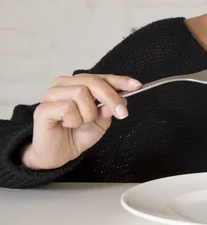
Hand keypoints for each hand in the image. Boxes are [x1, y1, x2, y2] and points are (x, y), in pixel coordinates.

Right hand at [21, 73, 141, 169]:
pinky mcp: (43, 108)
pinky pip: (67, 108)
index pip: (102, 77)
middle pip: (93, 82)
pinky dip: (74, 120)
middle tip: (121, 113)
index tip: (137, 86)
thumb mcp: (101, 122)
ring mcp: (51, 94)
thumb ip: (109, 109)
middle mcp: (64, 84)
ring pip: (81, 93)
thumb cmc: (77, 134)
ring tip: (81, 123)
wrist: (58, 155)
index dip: (120, 81)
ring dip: (88, 114)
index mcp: (78, 83)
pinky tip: (67, 125)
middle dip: (111, 98)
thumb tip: (120, 99)